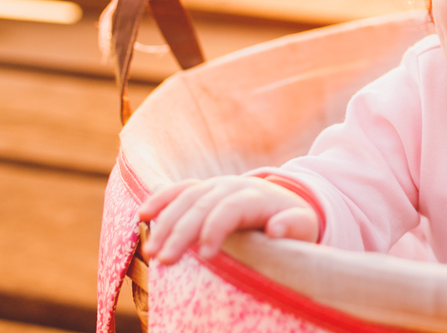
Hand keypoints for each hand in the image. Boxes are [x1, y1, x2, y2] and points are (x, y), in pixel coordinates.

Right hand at [138, 176, 318, 264]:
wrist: (285, 200)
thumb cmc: (293, 221)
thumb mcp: (304, 225)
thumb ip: (293, 226)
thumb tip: (275, 229)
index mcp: (256, 197)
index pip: (230, 209)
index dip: (215, 228)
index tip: (204, 254)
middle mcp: (232, 187)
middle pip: (202, 205)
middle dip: (182, 232)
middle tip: (165, 261)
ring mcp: (215, 185)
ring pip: (185, 198)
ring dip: (165, 223)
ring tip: (150, 252)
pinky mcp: (202, 189)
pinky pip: (178, 190)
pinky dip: (160, 200)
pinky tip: (142, 215)